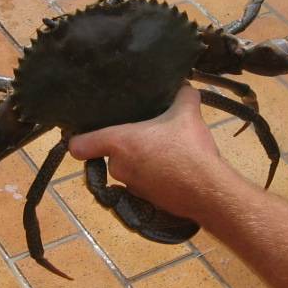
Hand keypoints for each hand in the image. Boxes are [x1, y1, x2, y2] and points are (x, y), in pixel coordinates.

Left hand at [68, 85, 230, 219]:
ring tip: (162, 153)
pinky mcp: (146, 202)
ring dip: (141, 164)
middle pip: (110, 155)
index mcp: (119, 143)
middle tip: (143, 137)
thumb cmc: (188, 148)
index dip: (79, 139)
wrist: (208, 190)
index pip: (80, 146)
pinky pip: (144, 186)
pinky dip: (154, 179)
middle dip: (125, 148)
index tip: (85, 132)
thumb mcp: (187, 114)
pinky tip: (173, 171)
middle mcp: (118, 167)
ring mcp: (131, 187)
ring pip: (129, 171)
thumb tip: (184, 85)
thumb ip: (183, 95)